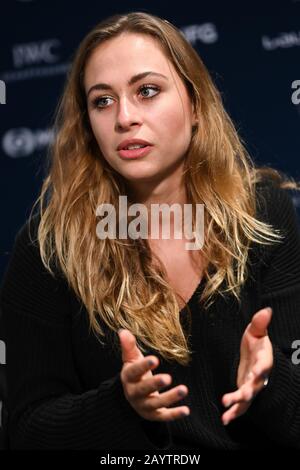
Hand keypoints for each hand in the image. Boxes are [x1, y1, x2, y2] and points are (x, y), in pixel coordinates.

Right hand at [118, 328, 189, 421]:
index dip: (144, 366)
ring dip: (170, 397)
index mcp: (128, 377)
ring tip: (184, 389)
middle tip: (167, 378)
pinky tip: (186, 410)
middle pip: (144, 389)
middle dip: (155, 384)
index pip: (134, 371)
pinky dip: (175, 414)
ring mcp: (144, 406)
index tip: (155, 359)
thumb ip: (129, 346)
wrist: (132, 396)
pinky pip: (164, 416)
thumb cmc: (135, 372)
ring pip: (156, 403)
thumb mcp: (131, 359)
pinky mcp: (154, 415)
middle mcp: (134, 393)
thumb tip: (123, 331)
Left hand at [221, 307, 273, 425]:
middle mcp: (259, 376)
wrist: (256, 357)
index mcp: (263, 360)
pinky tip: (224, 419)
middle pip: (255, 385)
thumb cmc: (256, 343)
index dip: (261, 368)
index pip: (264, 364)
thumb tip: (267, 309)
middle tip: (241, 394)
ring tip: (226, 408)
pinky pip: (240, 406)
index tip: (257, 370)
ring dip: (238, 404)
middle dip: (248, 390)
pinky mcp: (244, 393)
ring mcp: (252, 387)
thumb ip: (260, 323)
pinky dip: (234, 413)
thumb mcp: (256, 331)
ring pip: (247, 398)